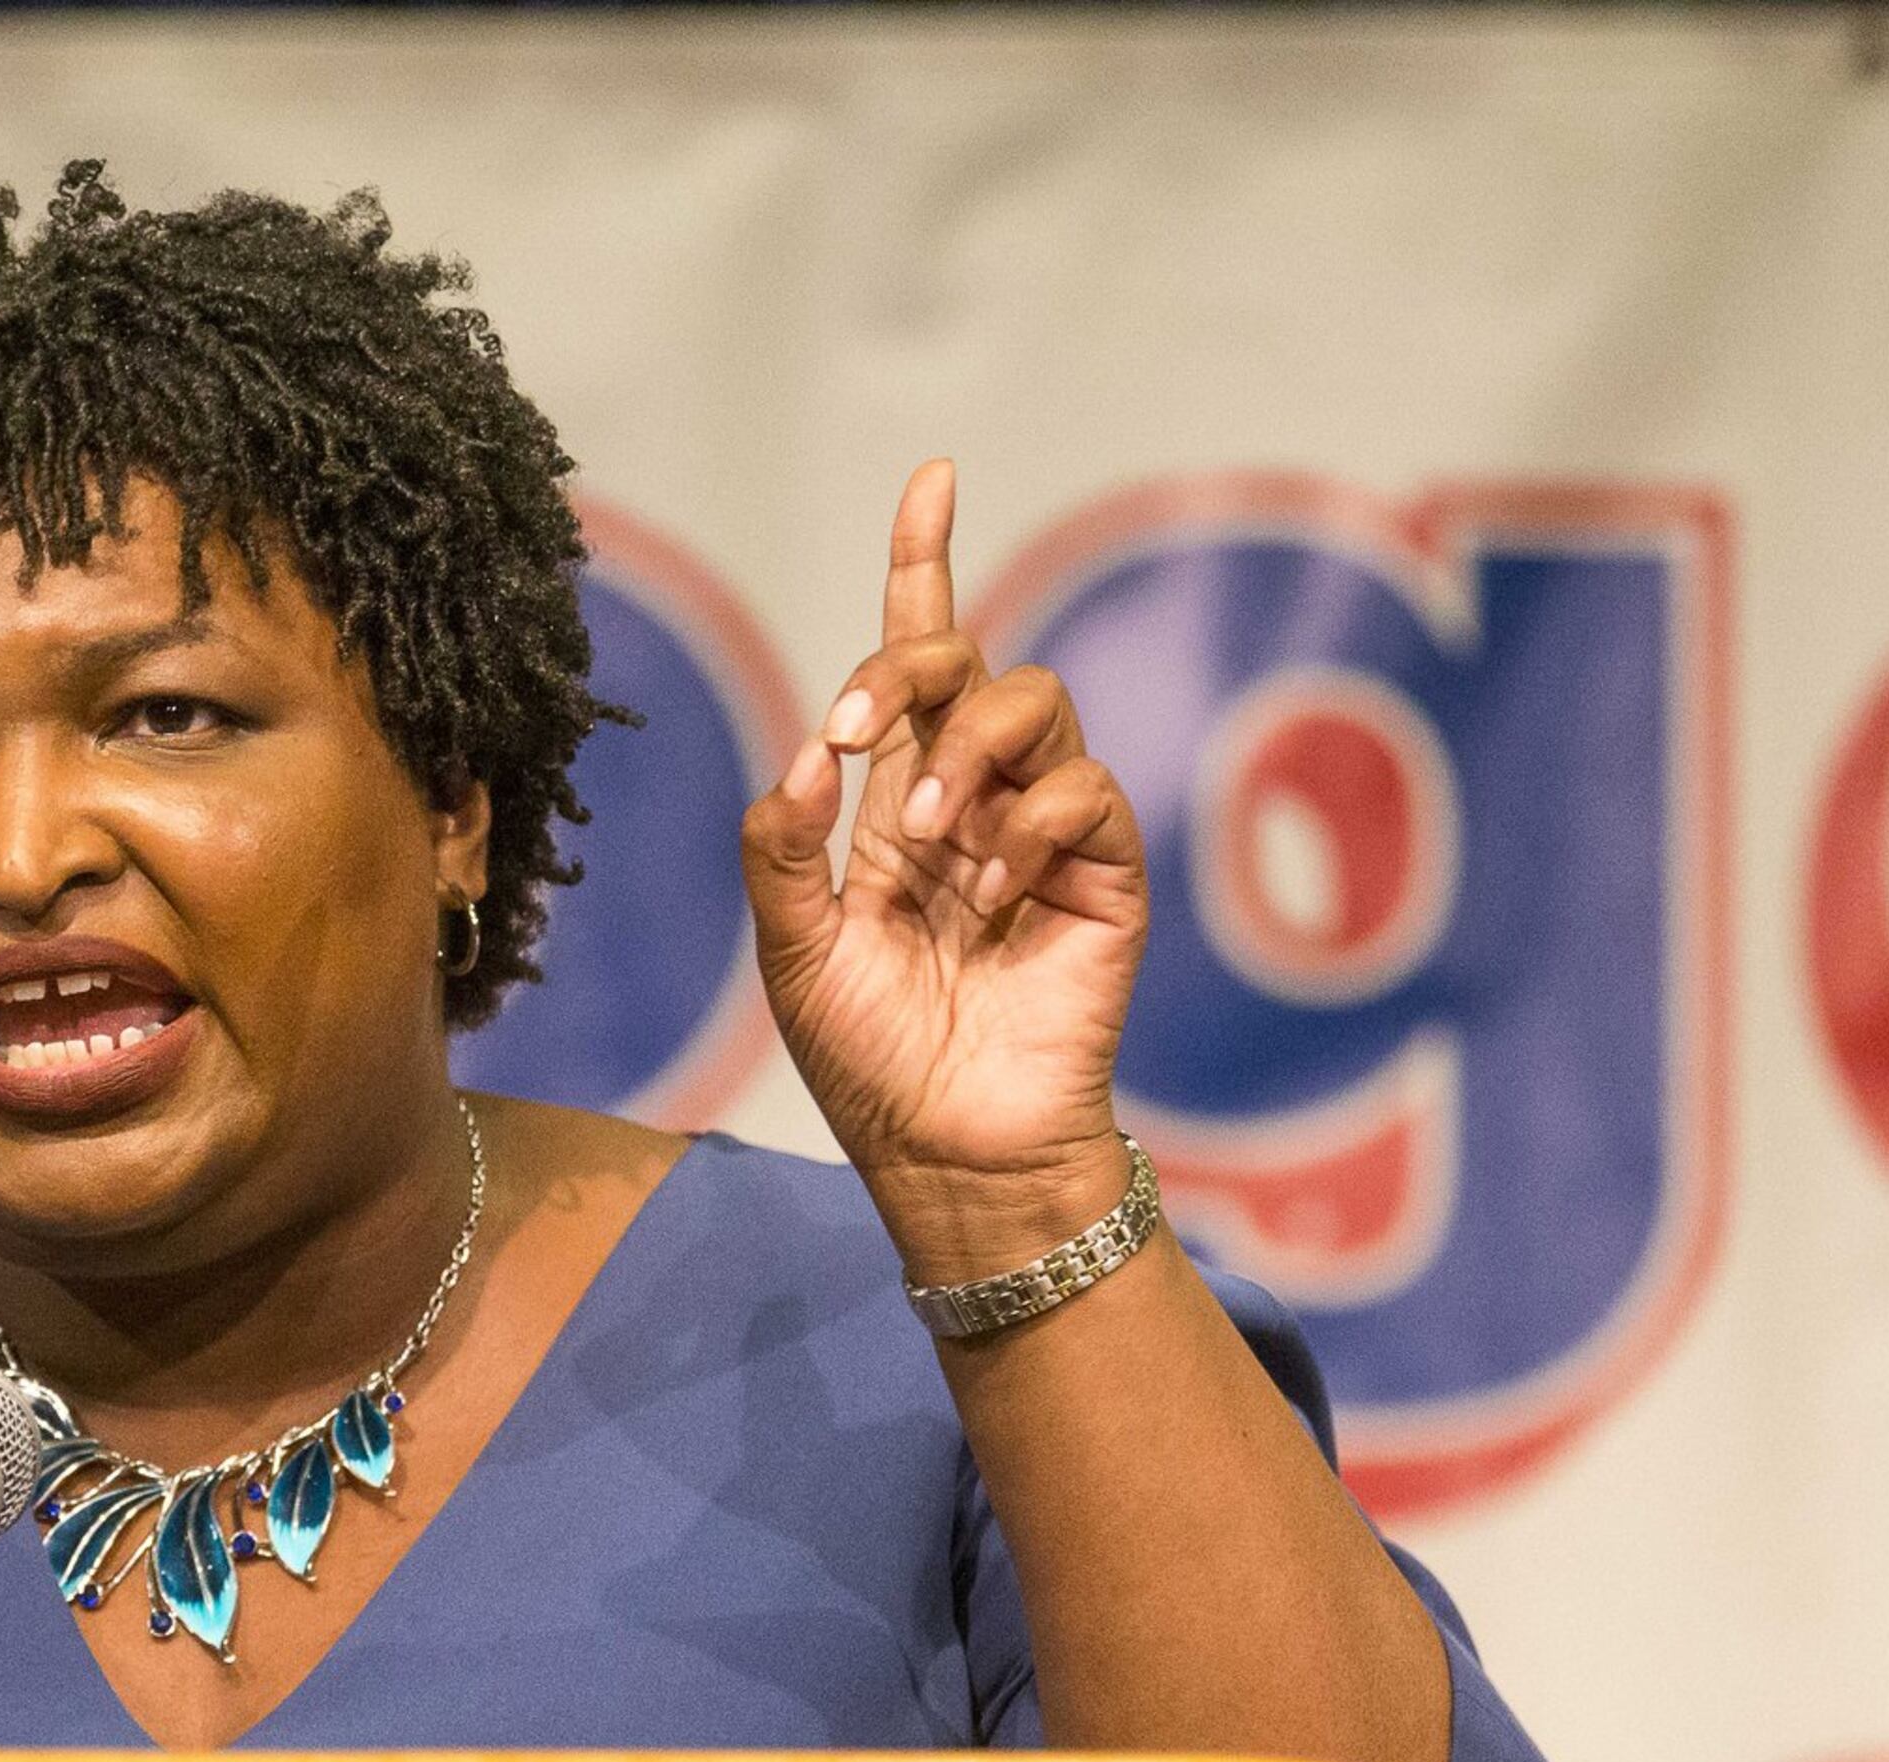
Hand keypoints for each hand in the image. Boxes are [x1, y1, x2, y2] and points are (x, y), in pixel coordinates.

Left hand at [739, 459, 1150, 1280]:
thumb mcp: (794, 951)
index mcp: (897, 805)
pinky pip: (1081, 795)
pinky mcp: (1105, 876)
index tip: (932, 482)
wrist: (947, 1153)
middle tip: (857, 732)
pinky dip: (1028, 825)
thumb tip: (810, 754)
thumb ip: (784, 848)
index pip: (915, 664)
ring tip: (930, 837)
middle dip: (907, 659)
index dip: (925, 568)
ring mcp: (1045, 834)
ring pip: (1033, 706)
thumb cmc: (869, 1061)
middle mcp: (975, 801)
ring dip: (966, 750)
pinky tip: (995, 889)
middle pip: (966, 662)